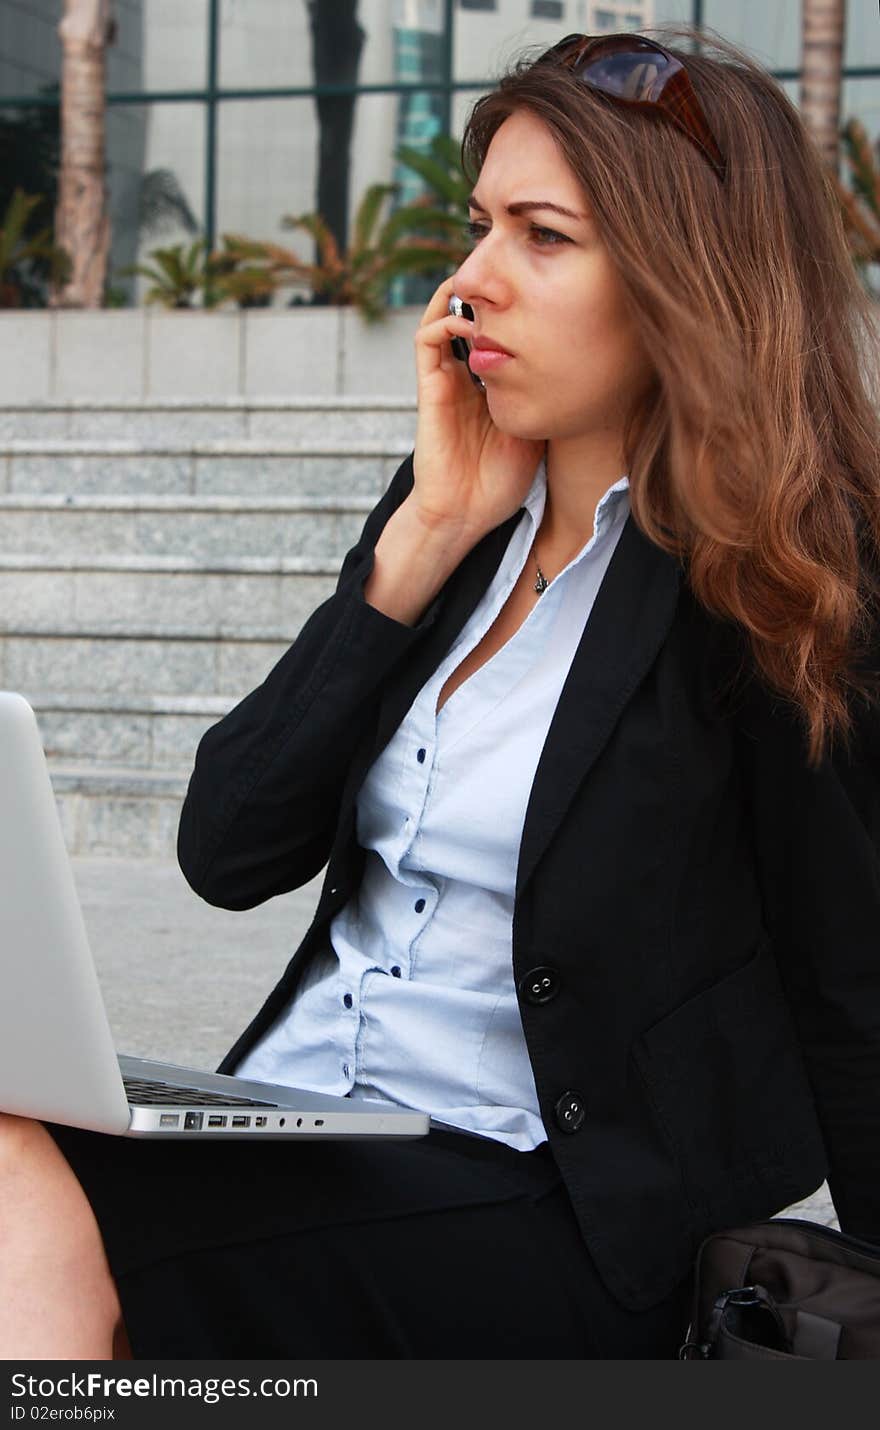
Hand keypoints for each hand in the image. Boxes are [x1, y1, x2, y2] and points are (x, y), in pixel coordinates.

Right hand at [411, 274, 545, 545]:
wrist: (464, 515)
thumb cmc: (500, 483)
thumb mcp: (539, 432)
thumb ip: (548, 399)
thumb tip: (584, 369)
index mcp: (489, 386)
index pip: (497, 333)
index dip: (512, 308)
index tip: (541, 291)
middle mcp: (465, 377)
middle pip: (469, 316)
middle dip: (488, 290)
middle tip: (513, 271)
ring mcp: (445, 381)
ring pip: (442, 316)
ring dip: (462, 296)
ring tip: (489, 286)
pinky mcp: (429, 390)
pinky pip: (426, 340)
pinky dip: (443, 319)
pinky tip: (471, 322)